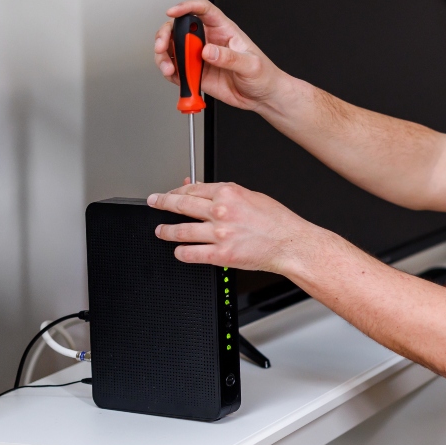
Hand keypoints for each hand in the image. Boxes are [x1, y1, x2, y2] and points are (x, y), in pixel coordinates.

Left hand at [148, 182, 316, 273]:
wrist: (292, 244)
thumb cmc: (279, 222)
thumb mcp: (253, 197)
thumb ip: (227, 195)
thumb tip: (206, 191)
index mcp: (229, 193)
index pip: (194, 189)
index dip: (177, 191)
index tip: (171, 193)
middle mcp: (221, 212)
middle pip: (181, 205)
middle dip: (163, 203)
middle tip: (154, 202)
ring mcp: (219, 234)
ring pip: (181, 231)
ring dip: (166, 231)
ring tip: (161, 231)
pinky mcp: (221, 255)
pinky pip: (191, 253)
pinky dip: (181, 253)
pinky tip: (179, 252)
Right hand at [154, 0, 284, 112]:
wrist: (263, 97)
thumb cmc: (263, 75)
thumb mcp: (251, 64)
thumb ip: (229, 57)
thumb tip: (208, 51)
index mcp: (223, 30)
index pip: (202, 10)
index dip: (186, 7)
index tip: (173, 12)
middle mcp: (208, 40)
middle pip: (179, 28)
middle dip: (166, 35)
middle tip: (163, 47)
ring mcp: (200, 57)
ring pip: (173, 49)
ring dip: (164, 57)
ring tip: (169, 69)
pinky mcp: (197, 73)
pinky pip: (178, 69)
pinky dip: (171, 73)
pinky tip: (175, 77)